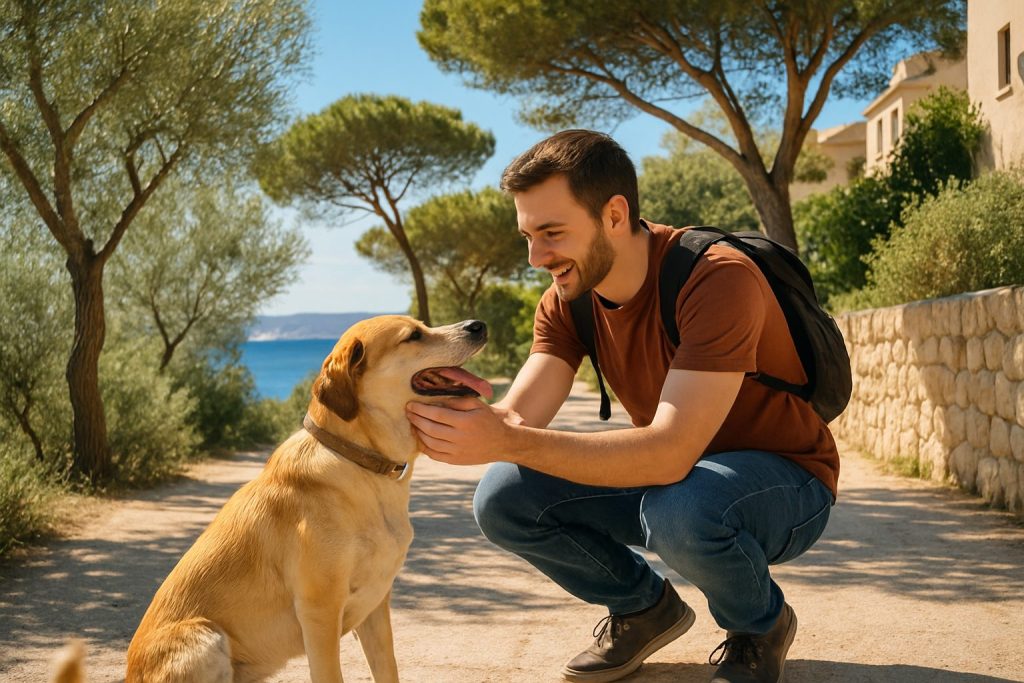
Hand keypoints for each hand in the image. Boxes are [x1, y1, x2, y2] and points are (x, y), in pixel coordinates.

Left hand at [406, 397, 523, 465]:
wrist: (502, 443)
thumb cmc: (487, 419)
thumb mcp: (476, 404)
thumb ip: (456, 401)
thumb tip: (435, 401)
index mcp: (465, 422)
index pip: (436, 415)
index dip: (421, 409)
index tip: (410, 404)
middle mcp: (460, 438)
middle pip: (430, 429)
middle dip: (416, 419)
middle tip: (408, 412)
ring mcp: (457, 451)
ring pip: (430, 443)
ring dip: (418, 432)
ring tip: (413, 423)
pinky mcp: (456, 460)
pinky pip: (434, 455)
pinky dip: (424, 447)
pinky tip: (420, 438)